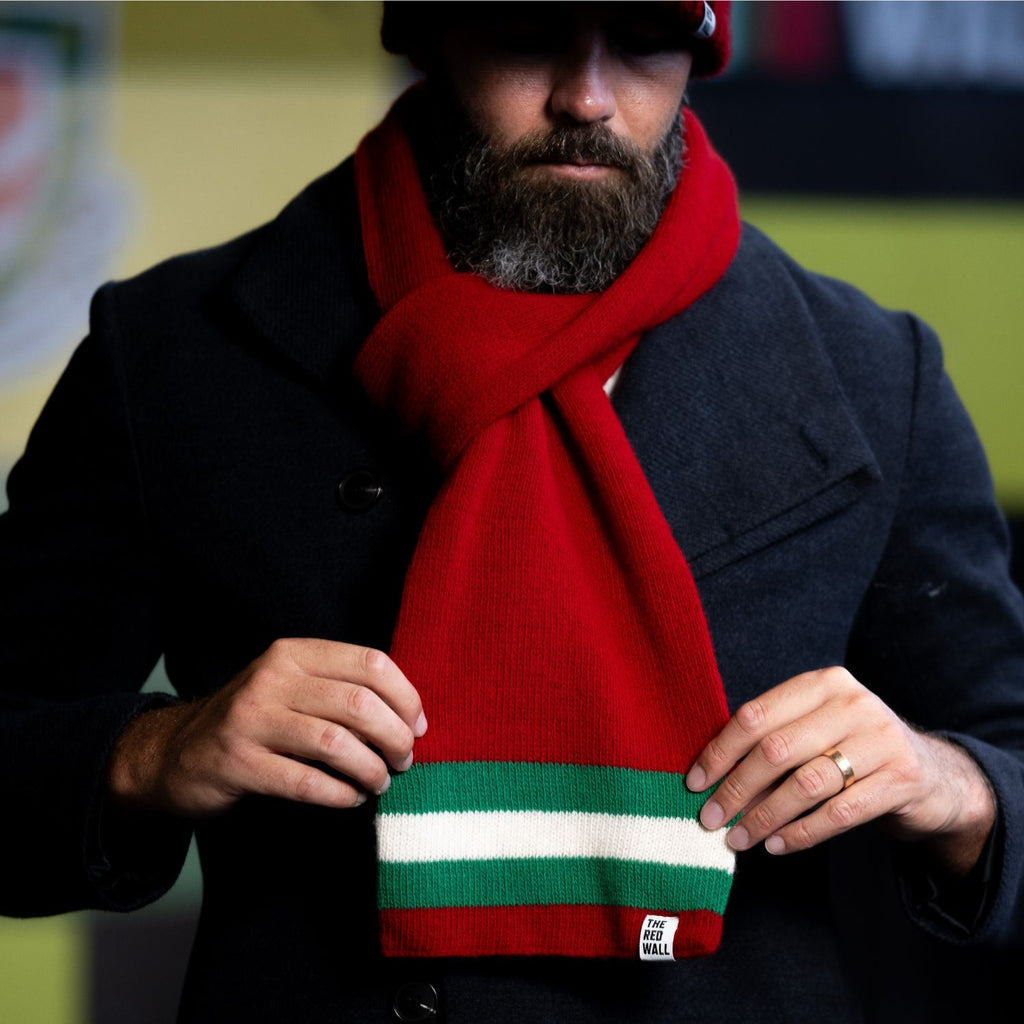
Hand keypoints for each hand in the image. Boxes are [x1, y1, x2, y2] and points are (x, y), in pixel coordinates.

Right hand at [106, 638, 426, 817]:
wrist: (175, 755)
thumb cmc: (255, 722)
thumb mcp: (293, 688)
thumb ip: (342, 690)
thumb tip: (413, 717)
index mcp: (293, 653)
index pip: (370, 663)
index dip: (406, 697)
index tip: (418, 727)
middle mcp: (271, 679)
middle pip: (359, 703)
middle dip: (395, 737)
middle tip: (404, 761)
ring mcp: (250, 720)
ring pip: (336, 743)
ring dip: (371, 769)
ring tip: (379, 783)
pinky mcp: (236, 763)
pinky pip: (305, 781)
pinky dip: (339, 794)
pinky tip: (350, 798)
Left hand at [686, 667, 995, 874]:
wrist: (932, 774)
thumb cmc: (851, 749)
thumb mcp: (815, 728)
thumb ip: (772, 739)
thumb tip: (710, 779)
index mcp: (823, 683)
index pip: (756, 716)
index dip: (720, 752)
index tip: (695, 782)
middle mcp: (854, 704)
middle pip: (776, 750)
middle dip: (736, 789)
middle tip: (710, 819)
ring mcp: (881, 740)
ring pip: (805, 784)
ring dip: (764, 817)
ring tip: (738, 838)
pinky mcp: (901, 780)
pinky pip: (839, 813)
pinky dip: (801, 833)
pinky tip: (776, 845)